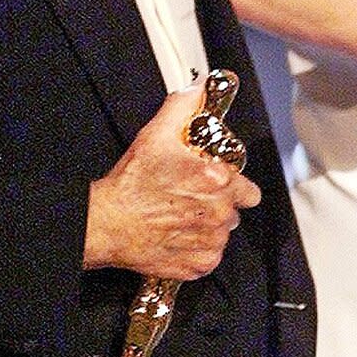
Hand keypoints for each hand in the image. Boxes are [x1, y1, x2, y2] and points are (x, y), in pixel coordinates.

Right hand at [84, 84, 259, 278]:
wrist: (107, 223)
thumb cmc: (131, 184)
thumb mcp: (157, 133)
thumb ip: (184, 106)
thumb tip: (199, 91)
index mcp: (217, 181)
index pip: (248, 188)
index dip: (230, 184)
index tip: (214, 183)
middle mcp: (219, 213)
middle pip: (235, 210)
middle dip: (218, 203)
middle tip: (191, 197)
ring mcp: (210, 242)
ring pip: (222, 233)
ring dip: (208, 225)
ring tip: (180, 215)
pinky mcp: (198, 265)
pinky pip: (209, 256)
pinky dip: (197, 248)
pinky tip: (177, 234)